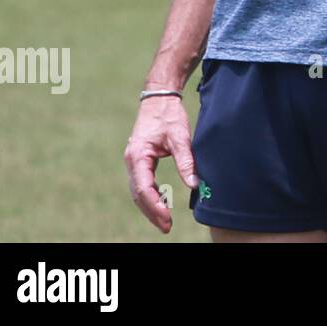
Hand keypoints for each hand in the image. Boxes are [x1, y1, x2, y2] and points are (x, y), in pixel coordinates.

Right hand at [124, 95, 197, 233]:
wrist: (159, 98)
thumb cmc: (169, 116)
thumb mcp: (180, 138)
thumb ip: (186, 161)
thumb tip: (195, 184)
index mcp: (138, 157)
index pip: (144, 189)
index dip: (155, 206)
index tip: (167, 218)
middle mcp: (132, 161)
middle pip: (138, 194)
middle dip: (152, 212)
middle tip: (166, 227)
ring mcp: (133, 161)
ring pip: (138, 191)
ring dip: (150, 206)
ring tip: (164, 220)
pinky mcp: (139, 160)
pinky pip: (142, 183)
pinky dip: (150, 195)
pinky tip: (161, 201)